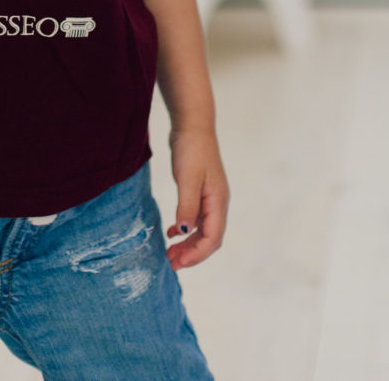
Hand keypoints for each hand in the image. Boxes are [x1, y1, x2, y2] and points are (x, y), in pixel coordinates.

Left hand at [164, 127, 228, 269]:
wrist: (192, 125)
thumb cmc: (192, 149)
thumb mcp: (187, 179)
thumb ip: (186, 206)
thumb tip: (185, 232)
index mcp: (218, 202)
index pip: (212, 238)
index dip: (197, 254)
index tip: (179, 262)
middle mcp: (217, 203)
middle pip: (209, 238)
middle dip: (192, 253)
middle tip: (171, 263)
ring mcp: (210, 198)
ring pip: (202, 230)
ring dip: (187, 243)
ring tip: (170, 252)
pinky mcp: (200, 192)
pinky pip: (195, 218)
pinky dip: (185, 228)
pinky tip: (172, 231)